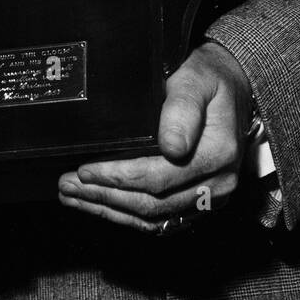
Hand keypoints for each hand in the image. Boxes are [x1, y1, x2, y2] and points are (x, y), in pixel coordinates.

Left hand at [58, 42, 252, 232]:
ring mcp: (211, 198)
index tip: (85, 171)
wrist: (234, 87)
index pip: (160, 177)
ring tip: (74, 197)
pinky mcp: (201, 204)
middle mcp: (218, 184)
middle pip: (154, 203)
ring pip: (155, 218)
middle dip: (105, 196)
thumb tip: (171, 146)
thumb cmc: (209, 79)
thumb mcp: (196, 79)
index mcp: (218, 153)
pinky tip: (102, 207)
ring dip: (110, 210)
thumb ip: (182, 109)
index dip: (119, 178)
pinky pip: (162, 220)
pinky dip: (128, 217)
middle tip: (66, 186)